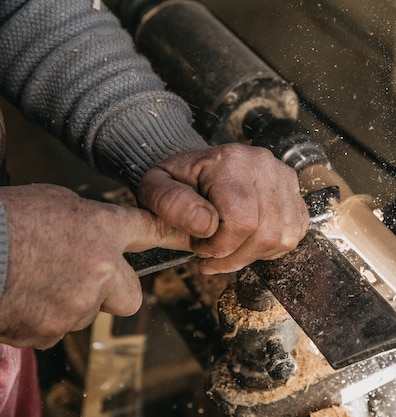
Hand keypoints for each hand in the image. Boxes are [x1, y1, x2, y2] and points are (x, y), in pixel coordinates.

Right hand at [0, 184, 190, 348]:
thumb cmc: (6, 219)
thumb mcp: (54, 201)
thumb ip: (87, 221)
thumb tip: (95, 232)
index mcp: (103, 230)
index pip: (151, 231)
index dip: (172, 236)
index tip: (191, 239)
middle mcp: (102, 270)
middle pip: (131, 296)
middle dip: (115, 291)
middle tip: (85, 279)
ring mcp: (79, 304)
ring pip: (88, 312)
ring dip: (70, 303)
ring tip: (36, 281)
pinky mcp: (52, 330)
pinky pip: (56, 328)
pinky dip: (42, 318)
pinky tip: (22, 296)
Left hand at [137, 143, 308, 274]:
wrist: (199, 168)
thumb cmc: (178, 181)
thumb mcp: (155, 187)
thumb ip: (171, 204)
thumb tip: (207, 225)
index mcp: (231, 161)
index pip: (241, 221)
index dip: (220, 247)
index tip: (199, 248)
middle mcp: (265, 165)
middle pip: (265, 233)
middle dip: (235, 256)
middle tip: (211, 254)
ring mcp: (285, 179)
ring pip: (282, 237)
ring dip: (253, 255)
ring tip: (229, 249)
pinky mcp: (295, 194)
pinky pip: (294, 234)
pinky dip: (271, 248)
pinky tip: (248, 242)